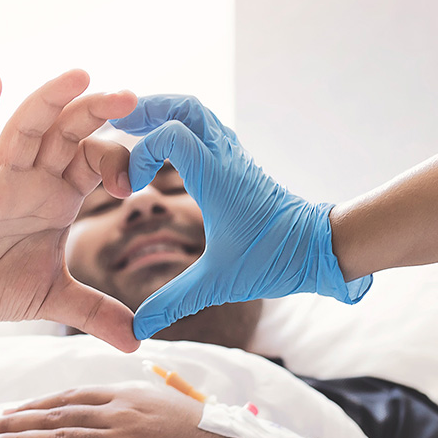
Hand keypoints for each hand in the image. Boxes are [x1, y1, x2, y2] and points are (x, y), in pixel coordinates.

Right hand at [0, 70, 139, 351]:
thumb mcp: (54, 298)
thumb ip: (95, 313)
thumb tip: (137, 342)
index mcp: (59, 196)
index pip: (94, 162)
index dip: (117, 162)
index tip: (134, 184)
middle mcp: (33, 179)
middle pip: (67, 133)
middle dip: (96, 113)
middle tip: (128, 96)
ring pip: (27, 130)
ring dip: (51, 101)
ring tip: (79, 75)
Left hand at [0, 383, 279, 437]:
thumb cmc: (214, 436)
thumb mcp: (174, 408)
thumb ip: (142, 405)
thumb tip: (122, 408)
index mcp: (130, 394)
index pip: (70, 396)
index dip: (34, 405)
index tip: (8, 412)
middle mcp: (121, 411)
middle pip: (55, 415)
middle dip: (12, 422)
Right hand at [111, 95, 371, 338]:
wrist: (320, 248)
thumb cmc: (274, 259)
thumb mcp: (218, 282)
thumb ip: (173, 302)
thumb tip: (137, 331)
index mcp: (217, 178)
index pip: (171, 134)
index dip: (140, 152)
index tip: (129, 187)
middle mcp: (225, 157)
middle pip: (185, 106)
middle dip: (147, 109)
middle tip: (117, 124)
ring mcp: (233, 155)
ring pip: (197, 112)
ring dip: (164, 112)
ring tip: (133, 127)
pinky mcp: (237, 162)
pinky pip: (206, 128)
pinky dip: (180, 126)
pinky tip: (164, 147)